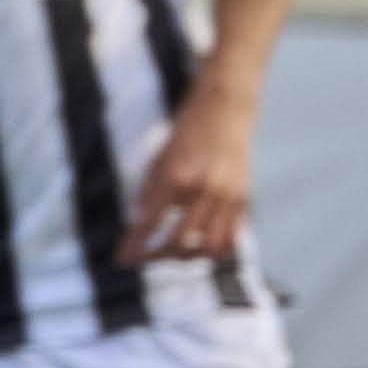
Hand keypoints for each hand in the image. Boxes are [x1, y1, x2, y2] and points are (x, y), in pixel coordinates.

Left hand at [125, 87, 255, 262]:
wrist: (226, 108)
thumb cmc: (188, 129)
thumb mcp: (160, 157)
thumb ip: (151, 191)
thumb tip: (141, 223)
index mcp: (177, 177)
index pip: (150, 223)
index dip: (134, 245)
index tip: (122, 259)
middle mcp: (205, 190)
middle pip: (180, 242)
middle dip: (157, 256)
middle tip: (143, 257)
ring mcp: (229, 196)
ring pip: (209, 247)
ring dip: (187, 256)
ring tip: (171, 254)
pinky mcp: (245, 198)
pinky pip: (230, 237)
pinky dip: (212, 248)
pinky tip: (197, 246)